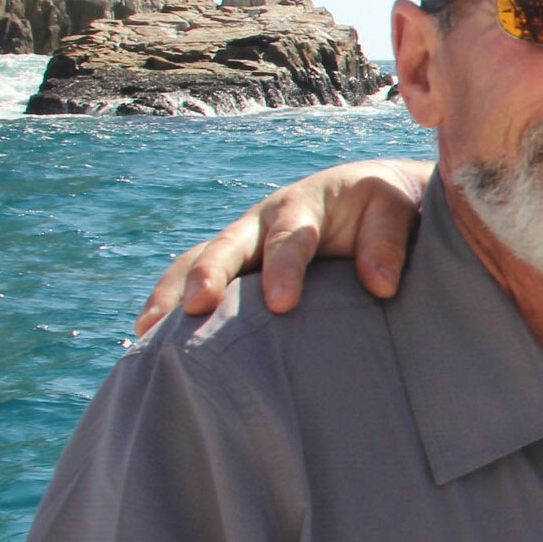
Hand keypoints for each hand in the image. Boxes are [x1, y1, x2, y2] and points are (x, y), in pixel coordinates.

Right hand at [134, 158, 430, 334]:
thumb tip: (379, 286)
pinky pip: (190, 278)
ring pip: (197, 261)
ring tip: (149, 333)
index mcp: (305, 206)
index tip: (281, 303)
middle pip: (228, 246)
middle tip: (196, 308)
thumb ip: (387, 243)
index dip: (284, 267)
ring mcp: (241, 244)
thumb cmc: (385, 209)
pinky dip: (167, 304)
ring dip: (172, 293)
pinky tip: (147, 342)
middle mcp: (261, 222)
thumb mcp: (395, 211)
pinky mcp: (233, 266)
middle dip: (210, 275)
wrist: (371, 199)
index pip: (292, 237)